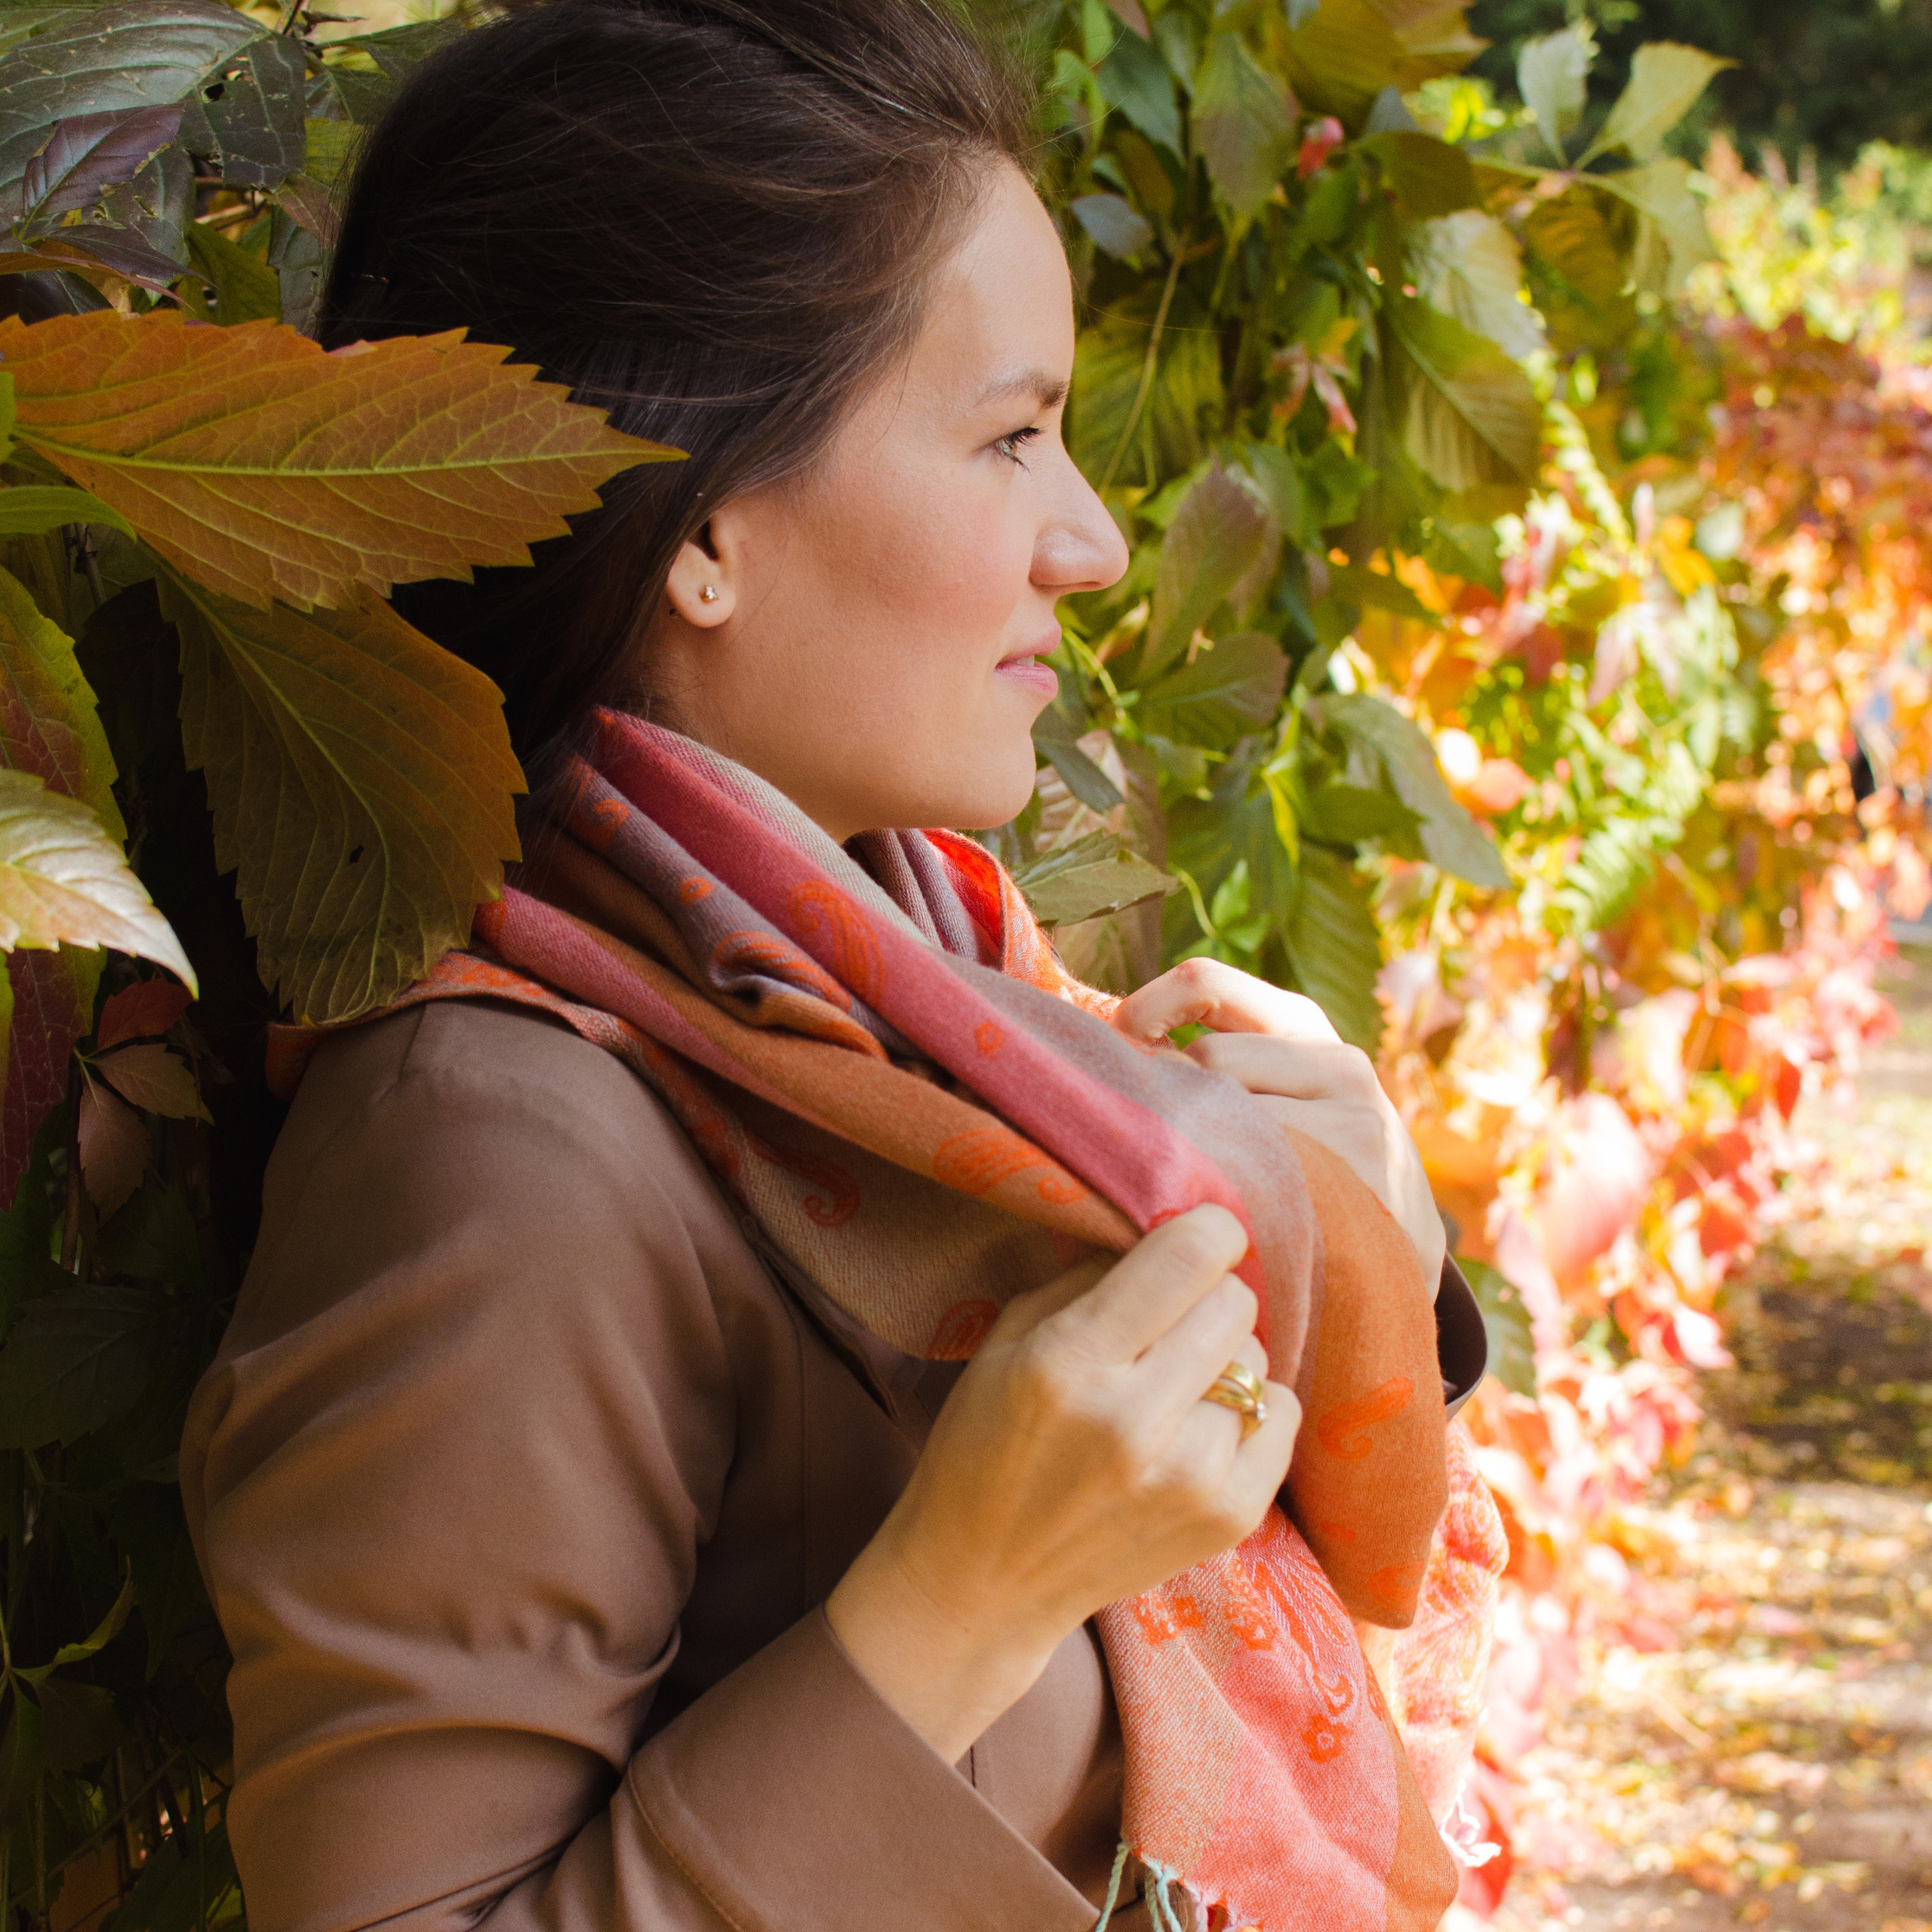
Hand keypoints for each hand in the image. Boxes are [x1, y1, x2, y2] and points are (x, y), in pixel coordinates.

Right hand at [826, 1205, 1299, 1762]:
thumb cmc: (985, 1446)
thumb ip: (1088, 1277)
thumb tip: (1171, 1226)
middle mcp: (1134, 1421)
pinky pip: (1281, 1415)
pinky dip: (1250, 1409)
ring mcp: (1190, 1477)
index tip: (1199, 1234)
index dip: (1207, 1229)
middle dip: (1206, 1296)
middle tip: (1169, 1322)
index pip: (1187, 1258)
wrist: (984, 1582)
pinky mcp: (1228, 1518)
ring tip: (1173, 1387)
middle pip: (1233, 1302)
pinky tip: (1201, 1426)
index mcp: (1067, 1363)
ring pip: (1258, 1359)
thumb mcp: (1007, 1341)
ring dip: (1221, 1358)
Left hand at [1111, 958, 1446, 1290]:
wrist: (1400, 1239)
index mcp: (1301, 1023)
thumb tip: (1102, 1044)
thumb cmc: (1301, 1155)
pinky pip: (1260, 1182)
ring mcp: (1356, 1123)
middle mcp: (1337, 1062)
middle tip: (1170, 1149)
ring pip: (1232, 1123)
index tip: (1121, 1047)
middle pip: (1210, 1061)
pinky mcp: (1360, 1182)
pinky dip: (1233, 1199)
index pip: (1206, 981)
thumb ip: (1206, 1060)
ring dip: (1205, 1159)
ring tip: (1210, 1190)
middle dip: (1177, 1103)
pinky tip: (1233, 1219)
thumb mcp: (1271, 1085)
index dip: (1146, 1007)